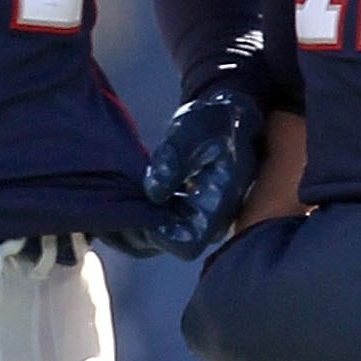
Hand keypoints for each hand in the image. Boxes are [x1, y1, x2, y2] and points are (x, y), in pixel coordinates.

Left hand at [130, 88, 266, 258]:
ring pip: (171, 235)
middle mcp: (216, 218)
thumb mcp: (190, 130)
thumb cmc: (213, 122)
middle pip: (176, 244)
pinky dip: (154, 212)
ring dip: (150, 219)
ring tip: (135, 193)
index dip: (160, 235)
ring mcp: (207, 217)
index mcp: (220, 202)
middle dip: (150, 227)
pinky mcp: (198, 211)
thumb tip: (154, 193)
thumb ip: (172, 161)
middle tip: (130, 199)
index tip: (142, 209)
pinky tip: (145, 192)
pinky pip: (171, 224)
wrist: (230, 116)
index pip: (187, 244)